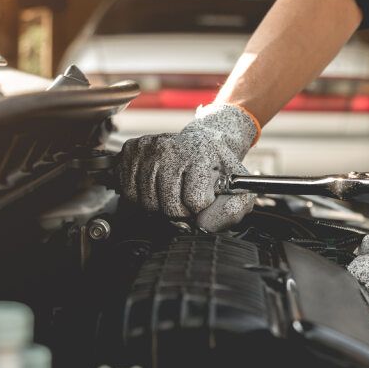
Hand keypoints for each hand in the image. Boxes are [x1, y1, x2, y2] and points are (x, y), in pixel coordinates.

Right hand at [118, 104, 259, 231]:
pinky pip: (129, 192)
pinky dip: (141, 198)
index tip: (203, 199)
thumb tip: (204, 226)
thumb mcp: (239, 187)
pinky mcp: (132, 150)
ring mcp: (149, 148)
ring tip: (171, 194)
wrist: (204, 141)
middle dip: (180, 212)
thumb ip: (232, 210)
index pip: (194, 201)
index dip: (200, 208)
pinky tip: (155, 189)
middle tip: (186, 200)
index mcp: (199, 155)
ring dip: (160, 207)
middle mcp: (171, 148)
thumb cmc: (219, 167)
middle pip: (169, 206)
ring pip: (147, 202)